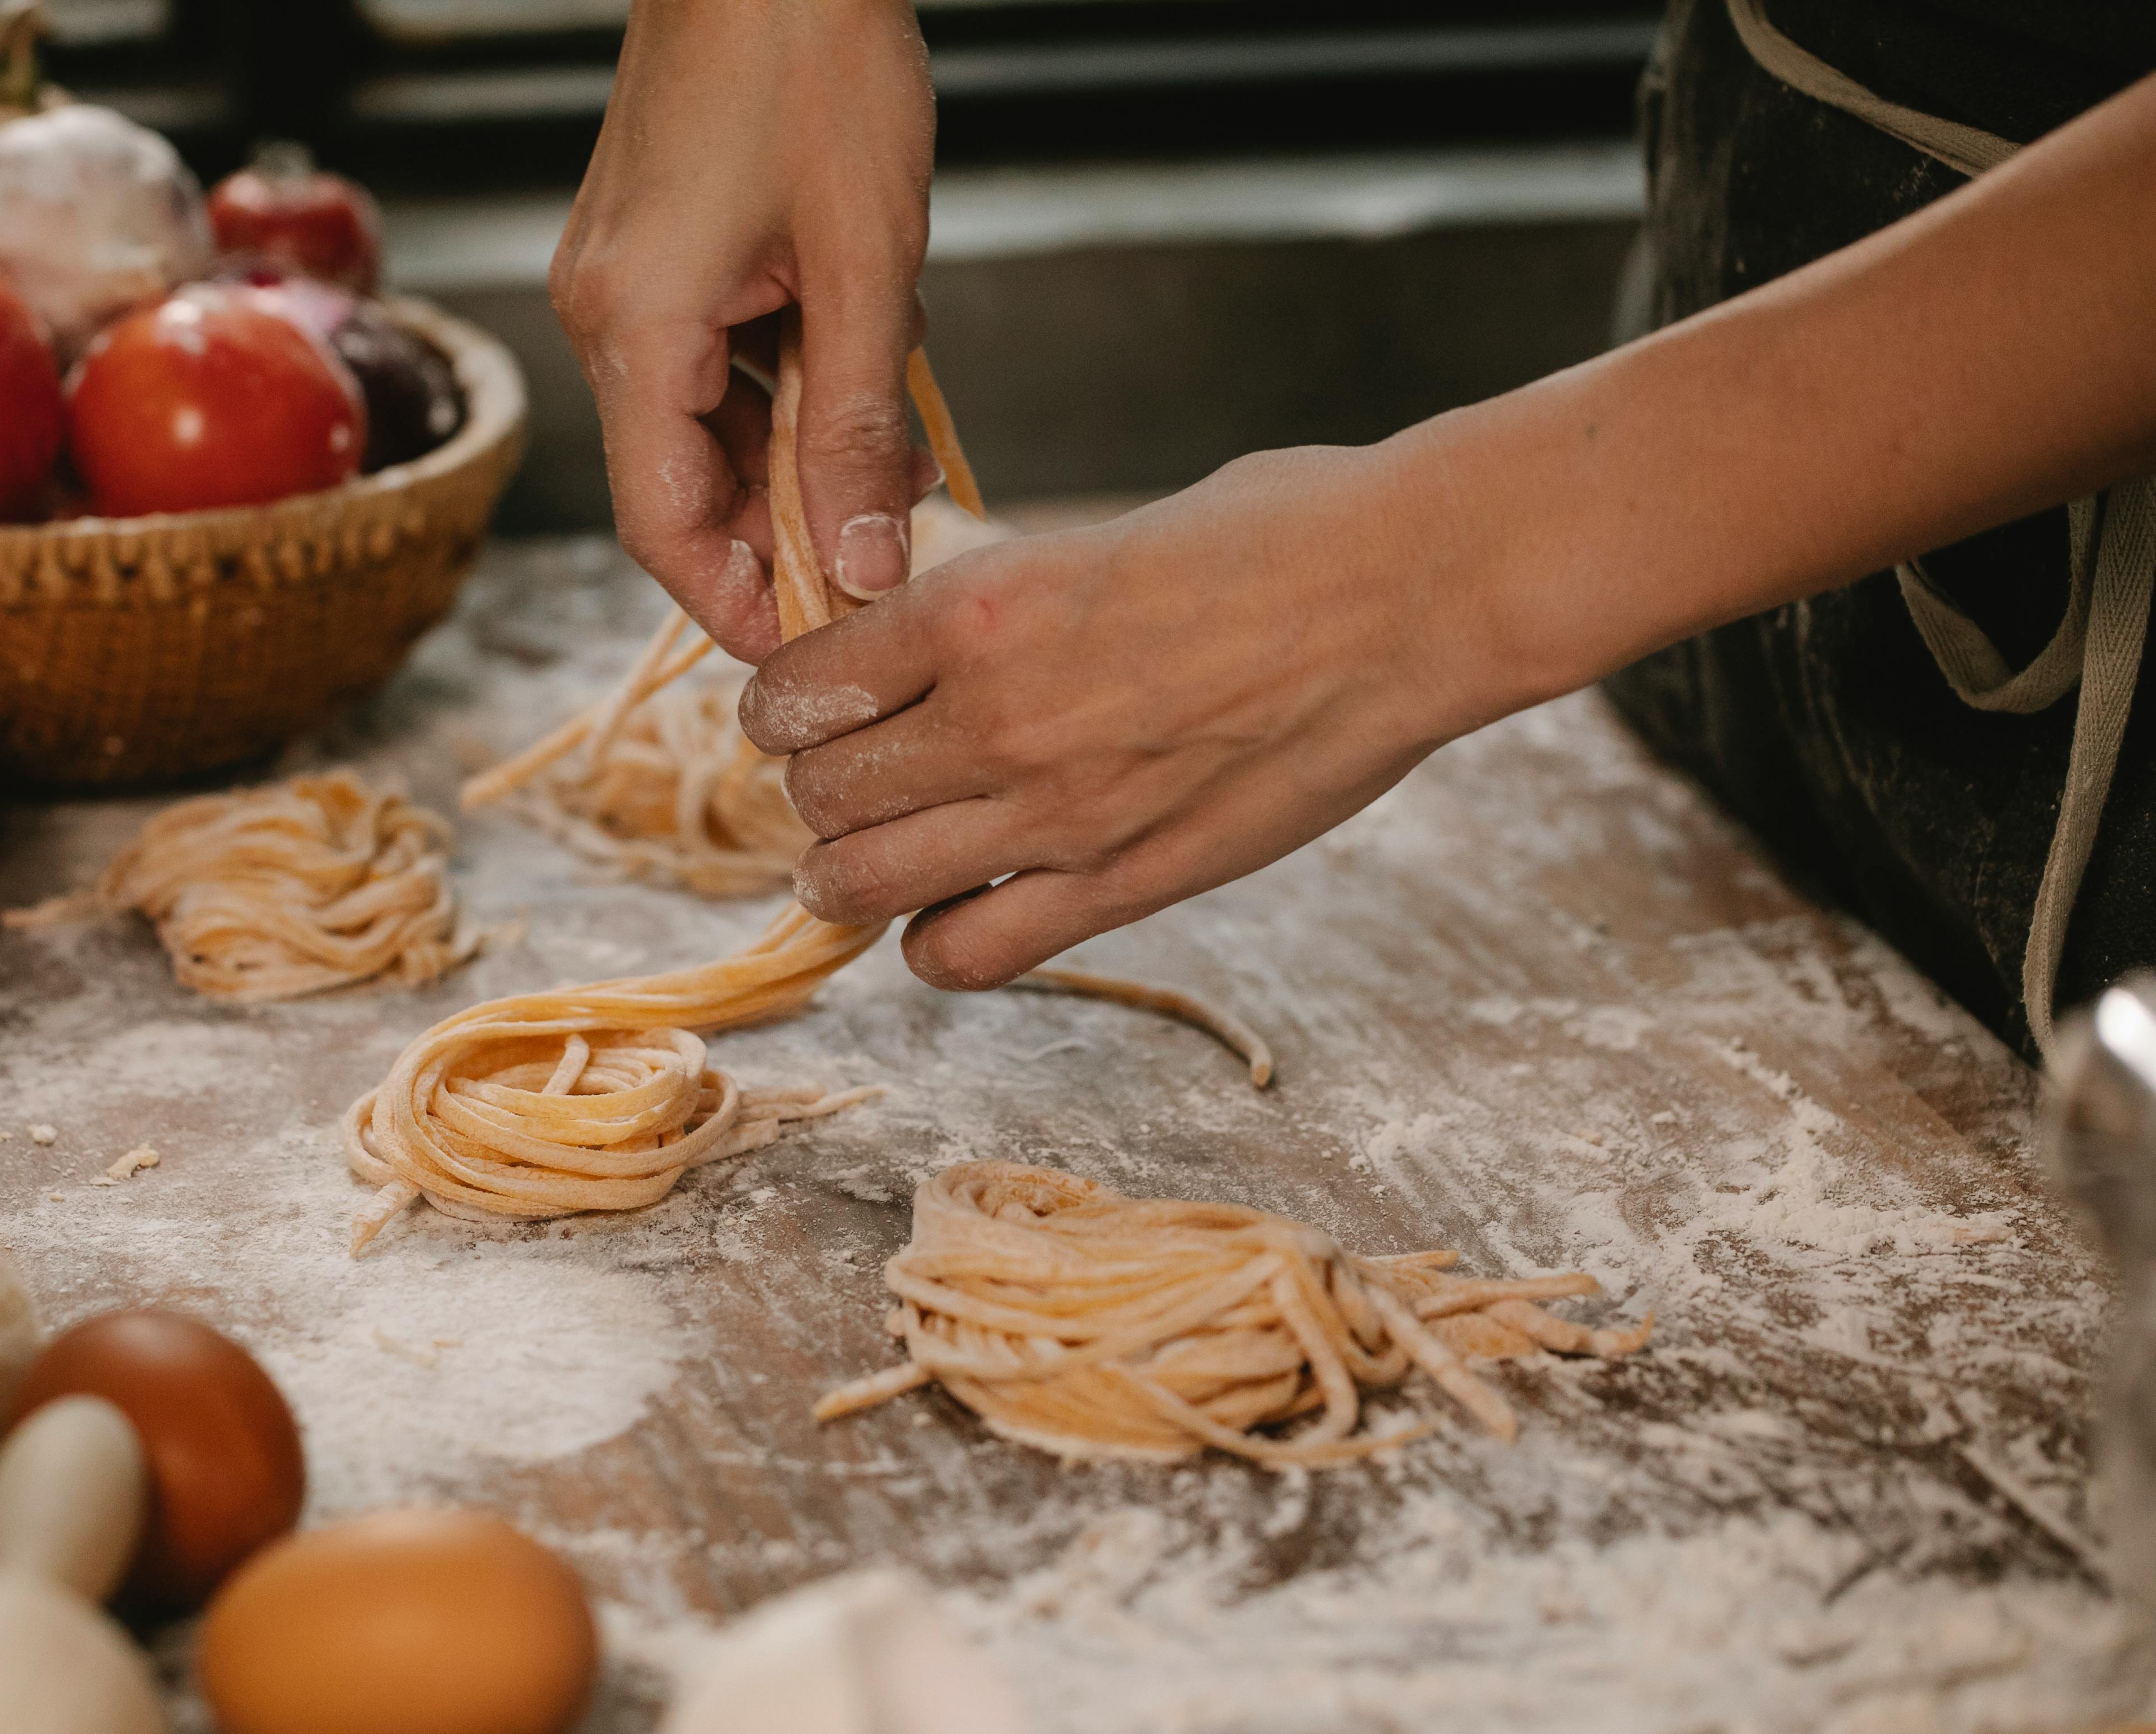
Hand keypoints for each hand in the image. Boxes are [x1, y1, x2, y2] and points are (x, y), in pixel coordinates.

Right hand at [551, 0, 935, 660]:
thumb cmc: (818, 68)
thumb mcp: (868, 266)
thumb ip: (859, 426)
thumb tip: (863, 561)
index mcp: (635, 325)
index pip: (663, 522)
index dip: (733, 601)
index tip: (809, 649)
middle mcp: (605, 313)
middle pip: (681, 481)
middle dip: (781, 533)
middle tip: (881, 562)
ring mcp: (623, 279)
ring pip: (704, 424)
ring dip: (794, 461)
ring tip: (891, 470)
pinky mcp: (654, 249)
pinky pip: (711, 363)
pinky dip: (782, 394)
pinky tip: (859, 388)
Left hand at [740, 444, 1516, 988]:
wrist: (1410, 592)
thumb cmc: (1272, 535)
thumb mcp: (1091, 539)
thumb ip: (996, 608)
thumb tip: (927, 650)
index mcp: (976, 606)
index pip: (799, 687)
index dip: (782, 706)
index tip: (800, 711)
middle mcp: (994, 716)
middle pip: (820, 792)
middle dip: (814, 789)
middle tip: (840, 782)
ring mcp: (1057, 814)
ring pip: (864, 882)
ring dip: (847, 874)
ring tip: (862, 860)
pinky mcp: (1125, 885)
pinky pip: (967, 955)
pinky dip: (934, 942)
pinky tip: (954, 910)